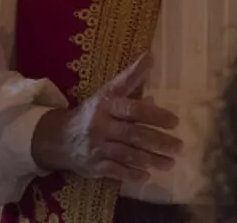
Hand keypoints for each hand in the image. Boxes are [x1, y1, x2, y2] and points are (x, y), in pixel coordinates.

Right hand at [30, 53, 182, 182]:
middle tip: (179, 146)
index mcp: (105, 106)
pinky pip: (116, 172)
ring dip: (151, 160)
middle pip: (133, 134)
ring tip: (170, 163)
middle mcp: (101, 126)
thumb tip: (150, 58)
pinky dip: (132, 174)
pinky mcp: (94, 166)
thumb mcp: (107, 93)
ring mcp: (97, 147)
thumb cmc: (91, 113)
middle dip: (158, 141)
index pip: (132, 109)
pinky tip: (147, 176)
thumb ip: (130, 79)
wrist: (57, 138)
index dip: (154, 115)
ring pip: (127, 155)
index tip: (175, 122)